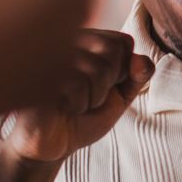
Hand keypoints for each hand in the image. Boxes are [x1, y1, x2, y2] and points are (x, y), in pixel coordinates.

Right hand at [2, 29, 153, 162]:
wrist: (53, 143)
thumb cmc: (85, 116)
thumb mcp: (120, 95)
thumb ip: (138, 75)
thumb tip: (142, 60)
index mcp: (85, 38)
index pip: (123, 41)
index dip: (123, 71)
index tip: (103, 85)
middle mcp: (66, 39)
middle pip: (112, 50)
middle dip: (109, 84)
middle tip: (89, 97)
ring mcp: (51, 54)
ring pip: (97, 69)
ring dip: (94, 98)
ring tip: (76, 103)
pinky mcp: (39, 74)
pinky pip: (77, 85)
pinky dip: (78, 105)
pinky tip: (64, 108)